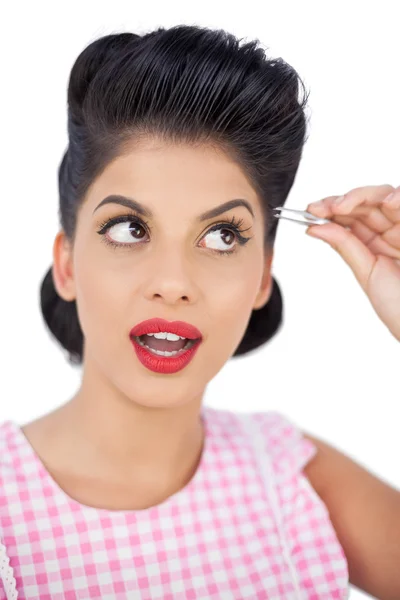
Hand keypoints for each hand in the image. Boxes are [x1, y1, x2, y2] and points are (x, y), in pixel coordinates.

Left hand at [305, 184, 399, 341]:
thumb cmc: (398, 305)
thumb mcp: (366, 272)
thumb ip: (345, 245)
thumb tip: (315, 227)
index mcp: (373, 243)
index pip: (350, 216)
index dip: (330, 210)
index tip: (312, 210)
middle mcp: (390, 231)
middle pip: (365, 203)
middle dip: (341, 201)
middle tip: (324, 208)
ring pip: (385, 196)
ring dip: (363, 196)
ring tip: (343, 206)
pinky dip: (398, 197)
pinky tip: (388, 201)